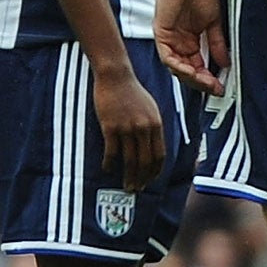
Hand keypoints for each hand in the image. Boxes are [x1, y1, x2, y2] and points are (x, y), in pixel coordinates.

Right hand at [93, 65, 164, 191]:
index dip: (154, 172)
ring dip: (128, 176)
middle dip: (141, 178)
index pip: (159, 155)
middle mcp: (144, 128)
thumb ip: (152, 126)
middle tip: (136, 189)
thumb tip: (152, 145)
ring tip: (125, 186)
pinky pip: (111, 150)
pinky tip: (107, 168)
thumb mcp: (150, 108)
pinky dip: (109, 162)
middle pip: (145, 161)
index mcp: (156, 125)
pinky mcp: (110, 126)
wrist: (116, 76)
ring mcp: (127, 128)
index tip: (149, 181)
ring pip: (130, 159)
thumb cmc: (131, 92)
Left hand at [153, 0, 228, 97]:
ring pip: (176, 68)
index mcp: (190, 41)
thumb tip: (225, 64)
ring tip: (207, 83)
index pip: (197, 67)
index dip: (208, 79)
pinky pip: (167, 57)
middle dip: (201, 82)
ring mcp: (169, 40)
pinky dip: (178, 66)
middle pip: (187, 71)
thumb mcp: (213, 22)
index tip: (222, 87)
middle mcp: (178, 44)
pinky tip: (191, 71)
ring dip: (191, 78)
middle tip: (216, 89)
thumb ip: (217, 43)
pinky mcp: (161, 34)